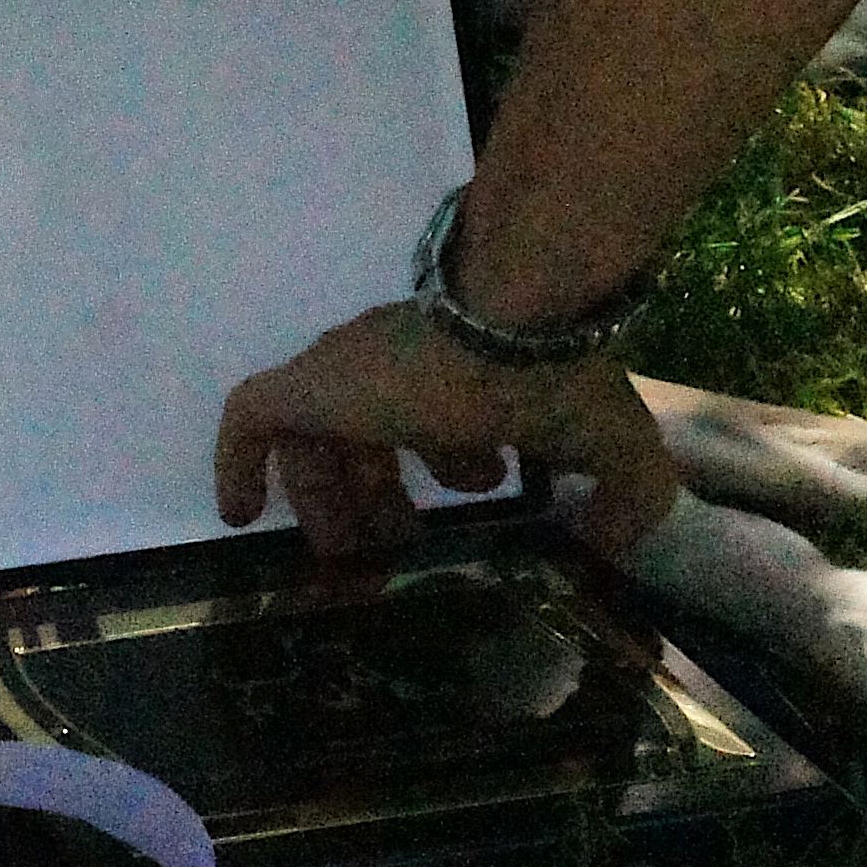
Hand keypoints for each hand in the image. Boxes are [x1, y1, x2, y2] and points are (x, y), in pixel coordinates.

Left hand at [214, 301, 678, 559]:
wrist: (510, 316)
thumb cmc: (552, 379)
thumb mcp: (613, 447)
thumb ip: (628, 498)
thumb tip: (610, 546)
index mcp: (460, 372)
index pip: (440, 417)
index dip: (454, 465)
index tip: (476, 500)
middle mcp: (393, 366)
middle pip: (369, 434)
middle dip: (382, 492)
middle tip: (398, 544)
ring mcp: (341, 374)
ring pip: (312, 436)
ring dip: (325, 494)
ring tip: (341, 550)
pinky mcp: (303, 385)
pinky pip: (249, 424)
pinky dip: (238, 467)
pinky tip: (238, 516)